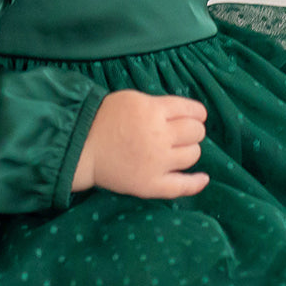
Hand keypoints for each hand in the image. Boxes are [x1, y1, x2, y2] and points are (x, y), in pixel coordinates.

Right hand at [72, 90, 209, 198]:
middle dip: (193, 130)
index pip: (192, 110)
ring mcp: (157, 162)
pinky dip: (196, 183)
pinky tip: (204, 178)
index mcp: (154, 111)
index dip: (197, 113)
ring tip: (178, 149)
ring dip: (190, 150)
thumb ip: (159, 105)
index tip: (195, 116)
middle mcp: (159, 136)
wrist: (81, 147)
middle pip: (195, 132)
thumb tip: (185, 113)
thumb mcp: (133, 99)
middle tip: (181, 132)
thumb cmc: (104, 119)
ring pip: (192, 155)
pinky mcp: (150, 184)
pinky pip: (181, 186)